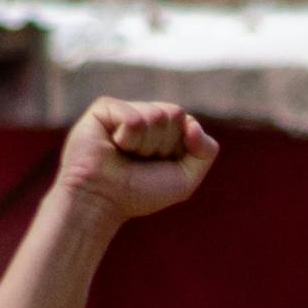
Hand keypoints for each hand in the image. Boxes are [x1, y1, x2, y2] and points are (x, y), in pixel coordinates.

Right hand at [55, 98, 218, 224]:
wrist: (102, 200)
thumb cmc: (139, 192)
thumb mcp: (186, 179)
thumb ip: (206, 151)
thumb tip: (191, 122)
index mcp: (165, 129)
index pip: (188, 121)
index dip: (179, 148)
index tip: (158, 164)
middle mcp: (146, 115)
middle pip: (174, 114)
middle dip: (162, 145)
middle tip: (139, 160)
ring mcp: (125, 109)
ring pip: (156, 115)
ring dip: (144, 145)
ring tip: (124, 155)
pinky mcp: (105, 107)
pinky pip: (133, 117)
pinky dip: (127, 139)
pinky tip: (112, 146)